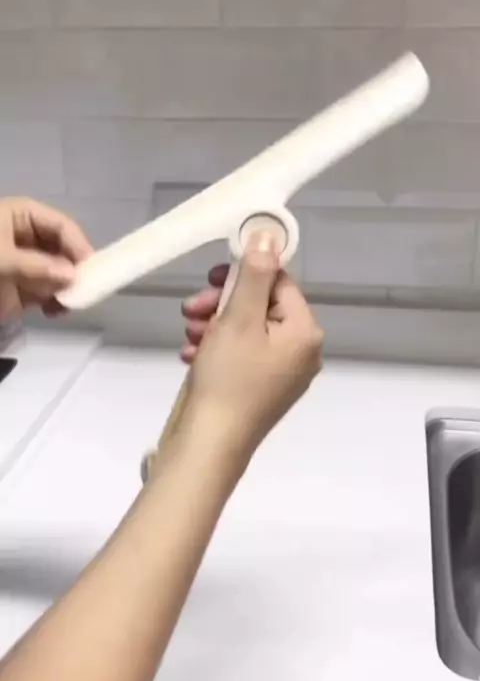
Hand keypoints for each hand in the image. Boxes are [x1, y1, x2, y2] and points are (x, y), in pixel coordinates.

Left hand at [0, 197, 92, 320]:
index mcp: (21, 216)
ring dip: (68, 288)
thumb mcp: (0, 257)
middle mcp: (28, 238)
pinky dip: (57, 302)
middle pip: (64, 249)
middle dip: (75, 268)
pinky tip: (57, 312)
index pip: (60, 225)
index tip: (89, 265)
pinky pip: (49, 293)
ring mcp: (26, 265)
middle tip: (86, 287)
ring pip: (60, 274)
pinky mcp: (22, 290)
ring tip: (69, 303)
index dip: (77, 243)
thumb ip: (36, 266)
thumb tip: (72, 275)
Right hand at [181, 232, 323, 465]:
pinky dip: (215, 347)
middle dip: (223, 303)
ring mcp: (281, 373)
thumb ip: (255, 274)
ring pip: (245, 328)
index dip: (245, 274)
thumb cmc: (228, 379)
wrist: (209, 445)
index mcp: (305, 332)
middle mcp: (301, 352)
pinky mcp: (259, 387)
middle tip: (192, 308)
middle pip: (261, 305)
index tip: (212, 277)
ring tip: (189, 335)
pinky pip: (240, 353)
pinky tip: (192, 354)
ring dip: (213, 324)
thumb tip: (269, 235)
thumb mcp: (238, 318)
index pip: (280, 282)